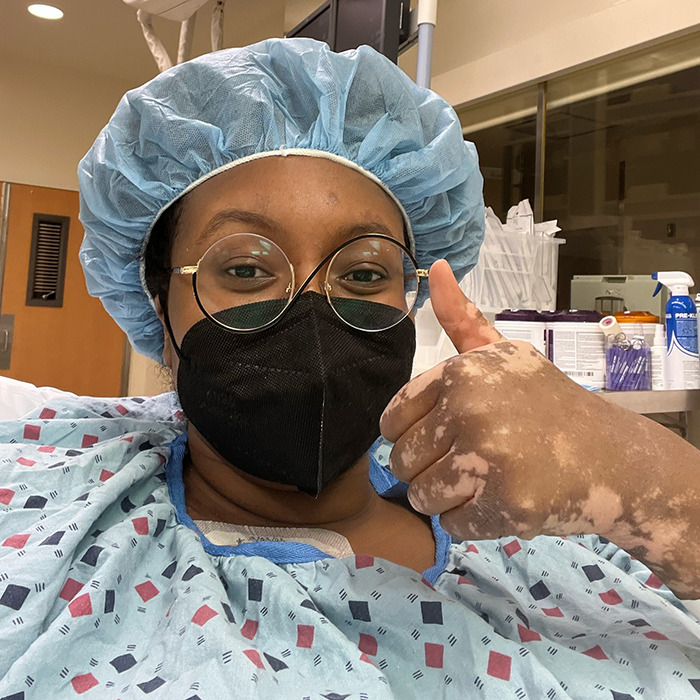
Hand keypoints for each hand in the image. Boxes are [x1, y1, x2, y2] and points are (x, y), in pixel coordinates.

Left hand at [380, 260, 624, 541]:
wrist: (610, 456)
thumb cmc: (546, 403)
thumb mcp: (503, 353)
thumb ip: (460, 318)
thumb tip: (434, 268)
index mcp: (460, 373)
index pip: (391, 421)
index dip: (411, 435)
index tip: (442, 436)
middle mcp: (469, 410)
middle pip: (403, 462)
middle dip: (429, 469)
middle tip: (469, 461)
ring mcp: (488, 459)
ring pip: (422, 496)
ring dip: (447, 498)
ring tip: (484, 480)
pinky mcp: (506, 505)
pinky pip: (452, 525)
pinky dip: (472, 521)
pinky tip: (502, 500)